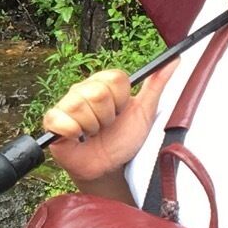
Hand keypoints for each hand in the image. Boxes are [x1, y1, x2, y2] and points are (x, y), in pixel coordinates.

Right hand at [39, 61, 173, 188]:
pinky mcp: (52, 121)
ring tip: (93, 134)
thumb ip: (157, 85)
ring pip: (80, 106)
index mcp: (103, 83)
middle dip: (107, 117)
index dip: (121, 100)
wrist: (109, 167)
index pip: (115, 78)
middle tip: (106, 126)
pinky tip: (78, 138)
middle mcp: (82, 90)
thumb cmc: (123, 139)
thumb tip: (175, 60)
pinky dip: (73, 133)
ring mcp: (65, 104)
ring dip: (92, 127)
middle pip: (97, 92)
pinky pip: (61, 120)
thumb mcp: (145, 112)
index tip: (121, 112)